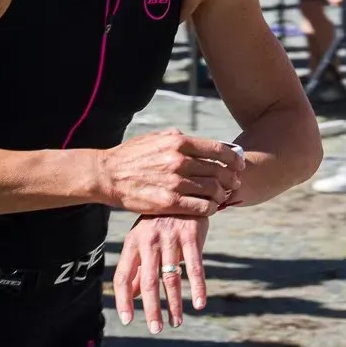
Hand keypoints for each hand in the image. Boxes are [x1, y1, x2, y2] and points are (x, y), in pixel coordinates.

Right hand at [95, 128, 242, 215]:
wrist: (106, 175)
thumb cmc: (130, 156)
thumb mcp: (154, 138)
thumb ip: (177, 138)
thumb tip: (196, 140)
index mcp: (178, 143)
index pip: (218, 149)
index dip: (234, 158)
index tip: (239, 164)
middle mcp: (179, 161)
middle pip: (220, 171)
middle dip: (231, 179)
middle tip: (233, 184)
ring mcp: (174, 183)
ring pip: (213, 190)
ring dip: (222, 195)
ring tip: (220, 197)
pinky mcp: (169, 202)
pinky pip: (201, 207)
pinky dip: (211, 208)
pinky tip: (209, 208)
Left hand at [113, 215, 209, 333]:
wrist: (180, 191)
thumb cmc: (157, 222)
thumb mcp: (142, 241)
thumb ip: (137, 268)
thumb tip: (131, 297)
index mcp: (132, 244)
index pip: (122, 277)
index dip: (123, 299)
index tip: (128, 320)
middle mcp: (148, 241)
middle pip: (148, 281)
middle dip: (151, 308)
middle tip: (155, 329)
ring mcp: (170, 238)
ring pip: (171, 277)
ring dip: (174, 304)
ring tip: (176, 323)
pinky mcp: (191, 235)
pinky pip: (195, 266)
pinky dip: (198, 287)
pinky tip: (199, 304)